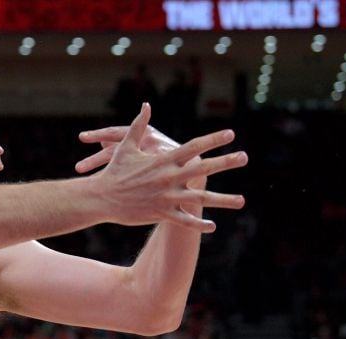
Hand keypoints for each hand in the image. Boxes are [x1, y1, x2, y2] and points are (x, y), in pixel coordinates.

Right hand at [75, 103, 247, 231]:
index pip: (193, 147)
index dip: (213, 139)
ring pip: (200, 200)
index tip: (230, 133)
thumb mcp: (125, 146)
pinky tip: (213, 226)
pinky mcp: (160, 214)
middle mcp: (168, 178)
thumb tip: (146, 105)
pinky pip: (184, 221)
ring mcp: (166, 197)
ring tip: (242, 201)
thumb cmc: (113, 172)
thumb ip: (139, 126)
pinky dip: (198, 224)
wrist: (101, 198)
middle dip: (226, 162)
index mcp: (163, 161)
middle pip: (203, 169)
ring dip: (223, 200)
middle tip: (245, 157)